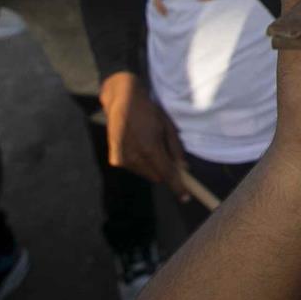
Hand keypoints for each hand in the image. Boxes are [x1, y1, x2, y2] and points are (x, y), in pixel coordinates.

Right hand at [99, 72, 188, 196]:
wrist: (122, 101)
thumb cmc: (149, 111)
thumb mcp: (167, 126)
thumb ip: (176, 149)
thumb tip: (183, 168)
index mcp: (150, 148)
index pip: (167, 174)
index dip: (178, 187)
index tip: (185, 198)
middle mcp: (135, 158)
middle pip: (157, 175)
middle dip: (165, 169)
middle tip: (165, 152)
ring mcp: (123, 160)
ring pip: (146, 172)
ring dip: (152, 165)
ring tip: (149, 143)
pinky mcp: (115, 159)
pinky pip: (135, 168)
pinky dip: (140, 161)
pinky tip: (138, 144)